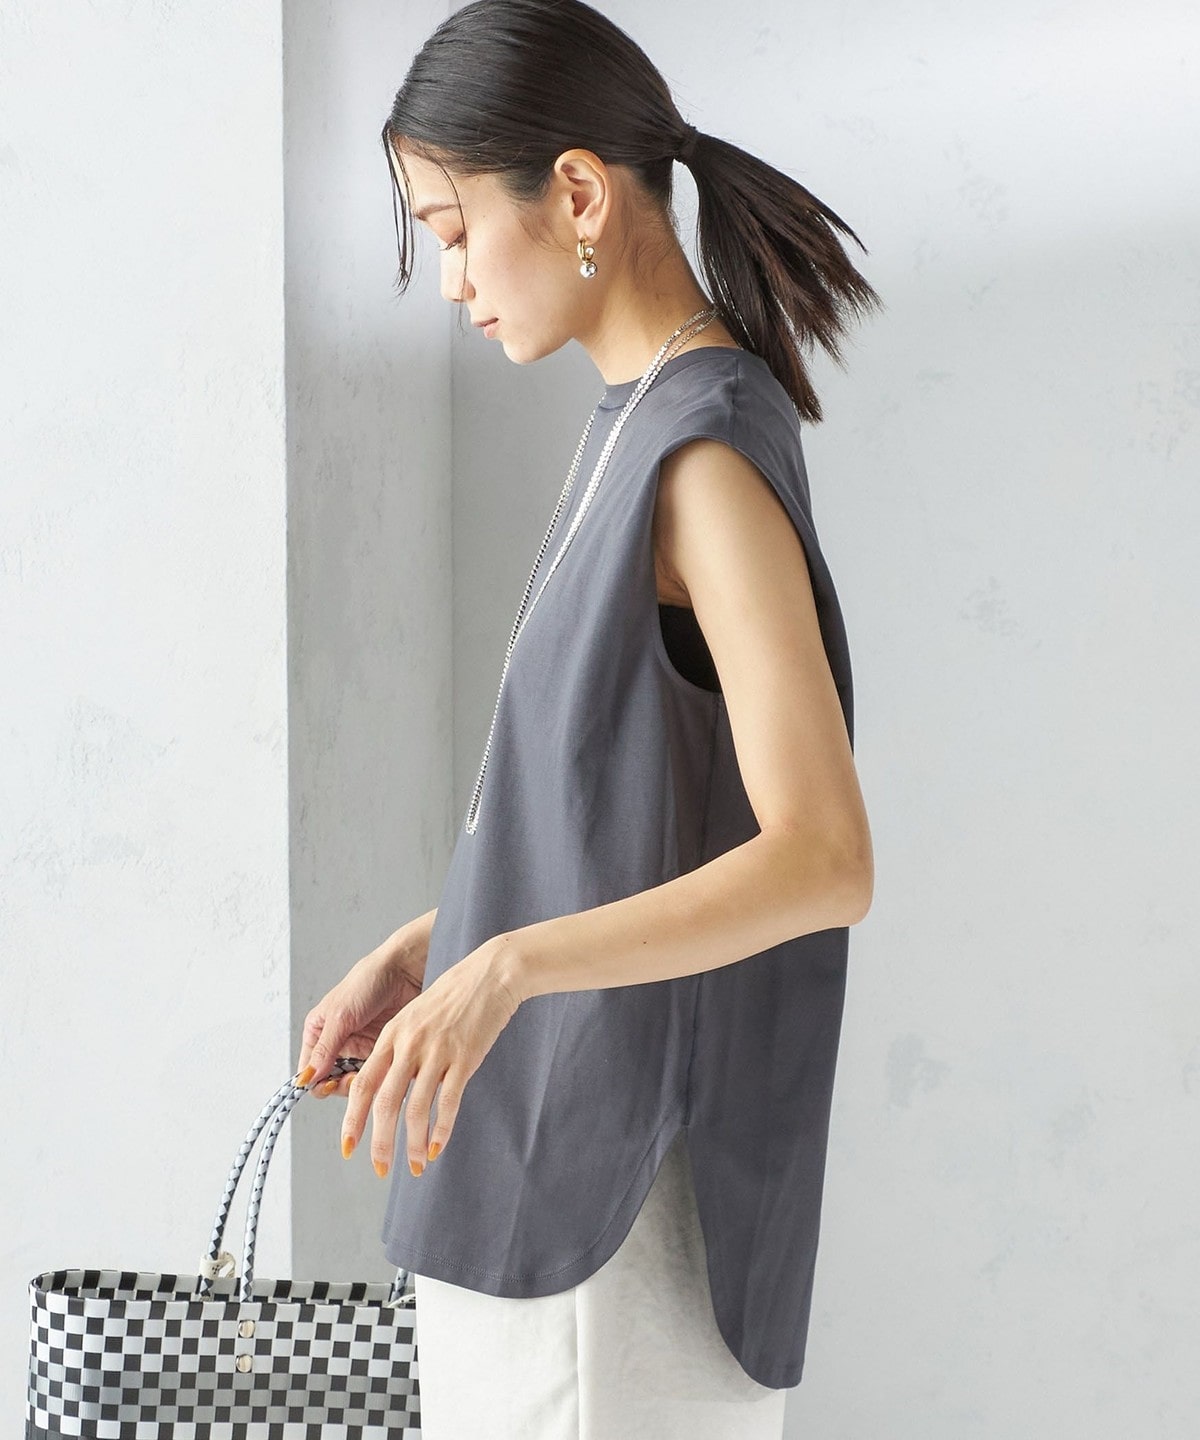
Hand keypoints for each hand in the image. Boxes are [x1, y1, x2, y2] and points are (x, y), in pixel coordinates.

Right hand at [296, 944, 425, 1099]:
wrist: (405, 970)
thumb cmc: (368, 981)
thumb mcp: (341, 1015)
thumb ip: (325, 1048)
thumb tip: (306, 1079)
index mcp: (318, 1032)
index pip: (308, 1070)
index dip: (316, 1082)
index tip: (329, 1085)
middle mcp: (337, 1044)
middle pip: (331, 1081)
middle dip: (340, 1085)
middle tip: (353, 1080)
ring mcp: (360, 1049)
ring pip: (354, 1083)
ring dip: (360, 1084)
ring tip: (369, 1074)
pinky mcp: (381, 1052)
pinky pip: (375, 1075)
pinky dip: (378, 1078)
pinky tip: (383, 1072)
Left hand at [339, 937, 522, 1178]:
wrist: (490, 974)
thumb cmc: (454, 995)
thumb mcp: (415, 1016)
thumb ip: (400, 1049)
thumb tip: (389, 1087)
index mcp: (392, 1035)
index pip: (363, 1085)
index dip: (352, 1120)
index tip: (348, 1147)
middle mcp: (409, 1045)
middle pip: (384, 1103)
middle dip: (379, 1142)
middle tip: (379, 1169)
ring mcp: (436, 1052)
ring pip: (415, 1109)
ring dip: (412, 1144)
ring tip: (415, 1166)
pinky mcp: (464, 1058)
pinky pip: (448, 1102)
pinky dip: (441, 1130)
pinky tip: (438, 1147)